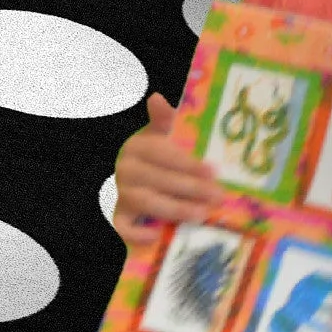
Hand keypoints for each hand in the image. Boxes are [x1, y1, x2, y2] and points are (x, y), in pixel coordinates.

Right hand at [110, 96, 227, 233]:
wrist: (114, 182)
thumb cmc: (145, 160)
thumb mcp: (151, 137)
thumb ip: (161, 120)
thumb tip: (157, 97)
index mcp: (136, 148)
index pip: (163, 154)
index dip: (188, 164)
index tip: (214, 171)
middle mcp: (125, 170)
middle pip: (159, 179)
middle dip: (191, 188)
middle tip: (217, 196)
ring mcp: (118, 195)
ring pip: (146, 202)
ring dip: (175, 208)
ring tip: (202, 214)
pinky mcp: (114, 217)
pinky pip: (122, 227)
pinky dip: (136, 233)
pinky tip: (156, 235)